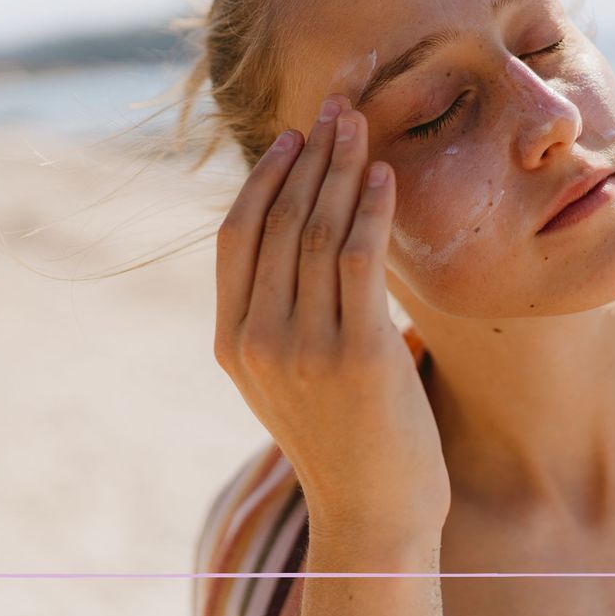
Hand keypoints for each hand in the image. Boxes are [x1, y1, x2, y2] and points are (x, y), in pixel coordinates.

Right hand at [213, 92, 450, 536]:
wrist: (374, 512)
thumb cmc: (343, 436)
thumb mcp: (288, 376)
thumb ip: (278, 315)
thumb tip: (300, 240)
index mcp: (231, 340)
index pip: (236, 236)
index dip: (264, 177)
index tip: (294, 135)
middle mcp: (257, 339)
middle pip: (279, 221)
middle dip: (310, 155)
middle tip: (336, 104)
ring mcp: (302, 347)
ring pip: (318, 231)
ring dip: (341, 168)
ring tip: (360, 123)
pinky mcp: (355, 353)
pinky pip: (358, 260)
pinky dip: (370, 210)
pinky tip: (383, 176)